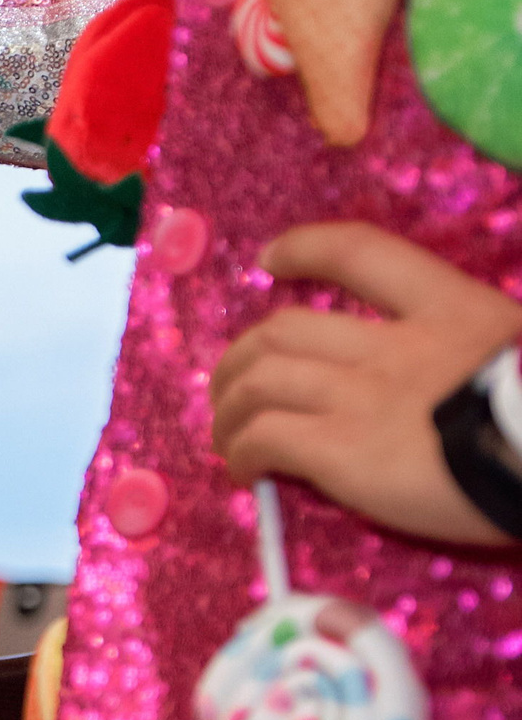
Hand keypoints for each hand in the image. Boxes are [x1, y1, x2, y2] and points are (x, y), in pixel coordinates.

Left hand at [212, 222, 521, 544]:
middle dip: (242, 357)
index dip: (307, 248)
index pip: (362, 253)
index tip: (271, 258)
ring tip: (227, 435)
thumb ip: (469, 355)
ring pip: (260, 383)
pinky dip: (241, 452)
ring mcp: (363, 397)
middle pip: (284, 331)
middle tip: (232, 385)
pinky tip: (245, 471)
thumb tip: (441, 390)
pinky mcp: (342, 451)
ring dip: (229, 409)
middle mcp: (396, 345)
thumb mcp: (519, 356)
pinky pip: (265, 439)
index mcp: (452, 310)